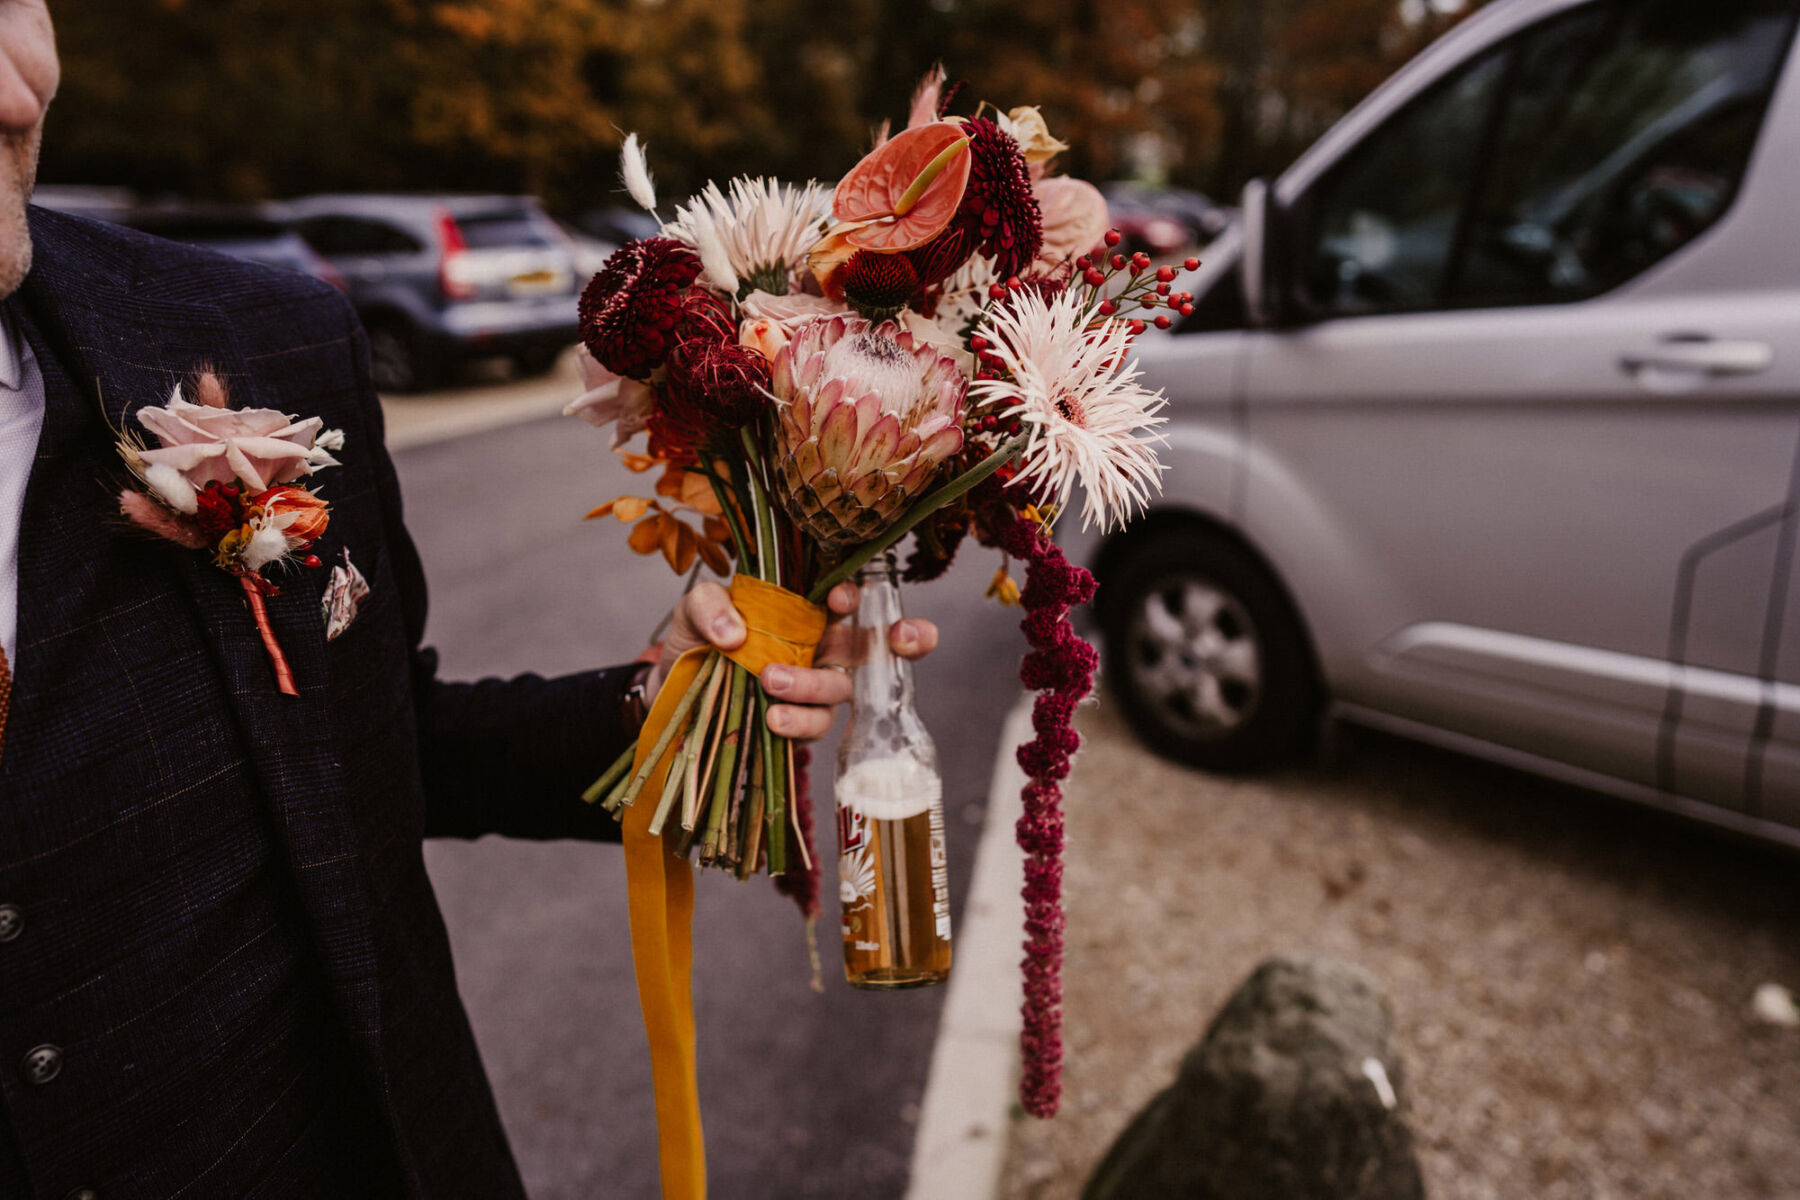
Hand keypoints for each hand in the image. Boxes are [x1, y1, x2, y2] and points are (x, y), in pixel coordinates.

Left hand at [648, 581, 938, 741]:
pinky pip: (814, 725)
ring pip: (838, 688)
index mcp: (807, 609)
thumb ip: (711, 605)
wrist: (672, 686)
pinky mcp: (798, 722)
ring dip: (812, 685)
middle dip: (904, 640)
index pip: (849, 598)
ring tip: (772, 682)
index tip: (841, 599)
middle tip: (900, 640)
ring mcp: (814, 687)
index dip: (859, 596)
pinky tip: (774, 719)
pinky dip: (798, 721)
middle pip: (876, 644)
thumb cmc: (699, 636)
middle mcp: (822, 646)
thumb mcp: (696, 607)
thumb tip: (733, 632)